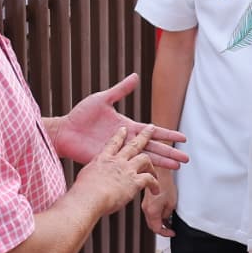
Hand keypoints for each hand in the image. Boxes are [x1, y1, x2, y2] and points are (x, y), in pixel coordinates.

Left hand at [53, 74, 187, 168]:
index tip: (183, 138)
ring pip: (146, 158)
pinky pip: (129, 167)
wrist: (65, 131)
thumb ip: (120, 90)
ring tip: (176, 168)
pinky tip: (151, 176)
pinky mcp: (111, 162)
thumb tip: (136, 76)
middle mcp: (127, 141)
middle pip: (154, 147)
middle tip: (186, 159)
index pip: (153, 132)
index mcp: (128, 127)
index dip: (168, 134)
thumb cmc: (81, 115)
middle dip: (170, 152)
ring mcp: (120, 153)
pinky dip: (140, 171)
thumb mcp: (102, 99)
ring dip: (161, 163)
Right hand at [72, 126, 159, 215]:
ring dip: (157, 162)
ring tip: (164, 163)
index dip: (119, 135)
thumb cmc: (81, 192)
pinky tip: (156, 189)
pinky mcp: (134, 180)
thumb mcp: (83, 177)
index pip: (112, 143)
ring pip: (146, 158)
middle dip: (144, 134)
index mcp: (102, 158)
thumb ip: (90, 176)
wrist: (87, 198)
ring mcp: (126, 169)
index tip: (123, 129)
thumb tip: (88, 182)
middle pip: (134, 144)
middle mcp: (117, 161)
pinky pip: (150, 179)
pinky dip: (155, 184)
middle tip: (151, 128)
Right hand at [143, 168, 177, 237]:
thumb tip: (166, 218)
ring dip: (159, 221)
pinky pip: (150, 211)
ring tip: (168, 220)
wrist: (159, 171)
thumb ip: (168, 214)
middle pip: (152, 225)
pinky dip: (156, 214)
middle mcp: (146, 209)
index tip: (171, 233)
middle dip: (162, 228)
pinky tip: (163, 211)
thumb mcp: (171, 203)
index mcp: (152, 212)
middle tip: (170, 229)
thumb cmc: (165, 183)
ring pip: (151, 218)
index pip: (157, 229)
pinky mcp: (146, 199)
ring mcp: (145, 204)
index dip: (165, 233)